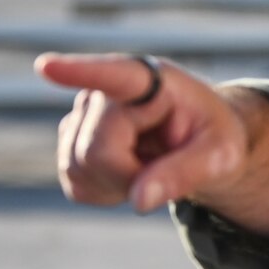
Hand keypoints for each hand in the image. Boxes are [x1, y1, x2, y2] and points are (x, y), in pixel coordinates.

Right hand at [38, 53, 249, 212]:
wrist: (200, 144)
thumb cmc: (214, 139)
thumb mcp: (222, 155)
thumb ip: (185, 174)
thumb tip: (139, 200)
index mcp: (150, 80)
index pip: (112, 75)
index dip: (79, 72)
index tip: (46, 67)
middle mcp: (106, 91)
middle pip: (95, 151)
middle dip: (129, 176)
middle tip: (165, 170)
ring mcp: (82, 115)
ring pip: (78, 169)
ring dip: (118, 185)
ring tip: (151, 165)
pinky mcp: (70, 141)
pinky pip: (75, 184)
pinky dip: (105, 192)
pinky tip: (130, 175)